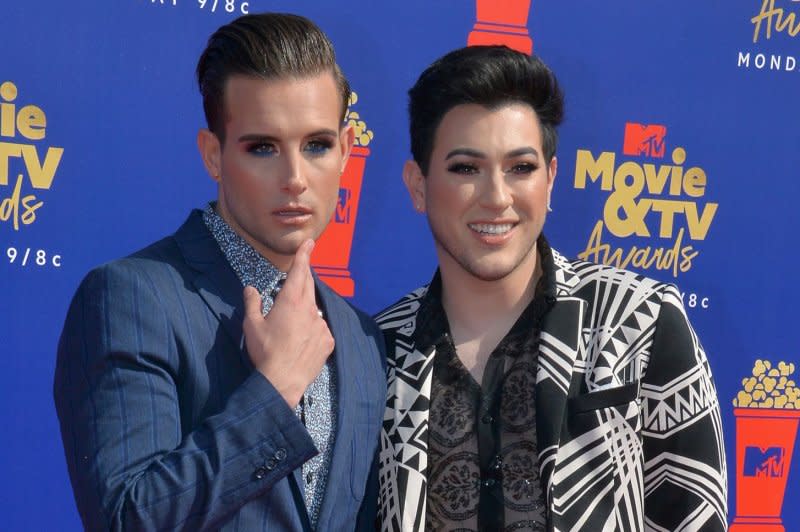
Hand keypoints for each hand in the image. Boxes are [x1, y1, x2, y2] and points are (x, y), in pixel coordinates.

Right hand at [242, 239, 333, 407]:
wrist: (282, 380)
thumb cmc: (265, 351)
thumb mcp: (251, 325)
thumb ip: (252, 303)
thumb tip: (250, 288)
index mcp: (291, 300)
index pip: (299, 271)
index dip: (304, 255)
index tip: (310, 242)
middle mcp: (310, 309)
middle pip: (309, 285)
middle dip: (305, 275)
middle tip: (302, 269)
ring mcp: (321, 325)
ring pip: (315, 308)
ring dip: (306, 307)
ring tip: (293, 320)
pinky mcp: (328, 340)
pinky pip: (321, 328)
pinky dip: (313, 328)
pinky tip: (302, 339)